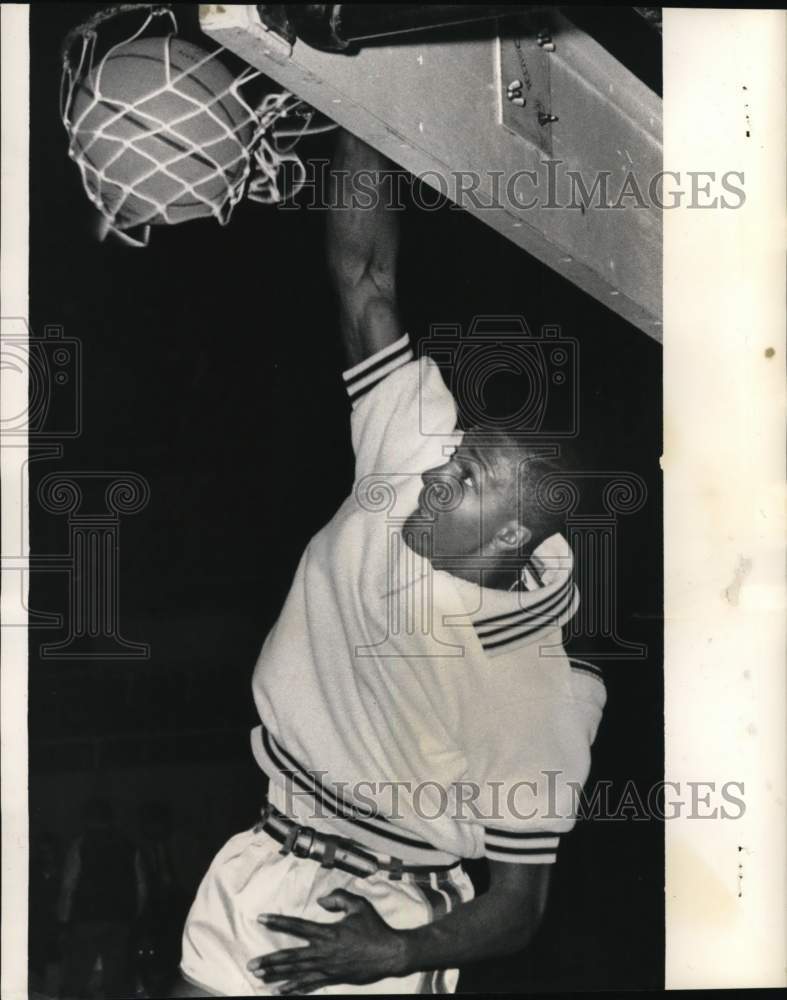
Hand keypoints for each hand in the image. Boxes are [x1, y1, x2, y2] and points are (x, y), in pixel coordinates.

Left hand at [247, 889, 408, 994]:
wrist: (390, 953)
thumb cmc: (375, 927)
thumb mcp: (359, 905)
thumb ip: (339, 897)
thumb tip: (321, 899)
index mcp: (328, 932)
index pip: (297, 926)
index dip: (278, 922)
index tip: (261, 919)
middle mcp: (324, 952)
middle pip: (291, 957)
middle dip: (270, 961)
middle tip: (252, 964)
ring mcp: (328, 968)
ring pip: (297, 973)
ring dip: (277, 976)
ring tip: (260, 978)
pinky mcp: (334, 978)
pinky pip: (311, 984)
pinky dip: (296, 988)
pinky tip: (283, 991)